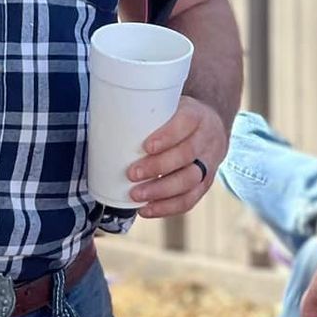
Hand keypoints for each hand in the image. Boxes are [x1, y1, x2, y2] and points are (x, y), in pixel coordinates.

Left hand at [126, 96, 227, 217]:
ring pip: (190, 180)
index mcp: (196, 115)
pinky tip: (147, 209)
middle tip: (132, 174)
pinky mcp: (206, 183)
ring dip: (161, 191)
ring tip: (136, 195)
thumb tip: (106, 124)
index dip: (167, 136)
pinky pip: (190, 199)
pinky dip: (168, 207)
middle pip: (187, 155)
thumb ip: (146, 115)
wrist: (210, 127)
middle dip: (158, 167)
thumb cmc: (177, 117)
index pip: (186, 123)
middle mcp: (206, 138)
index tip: (146, 147)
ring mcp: (209, 163)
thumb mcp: (168, 106)